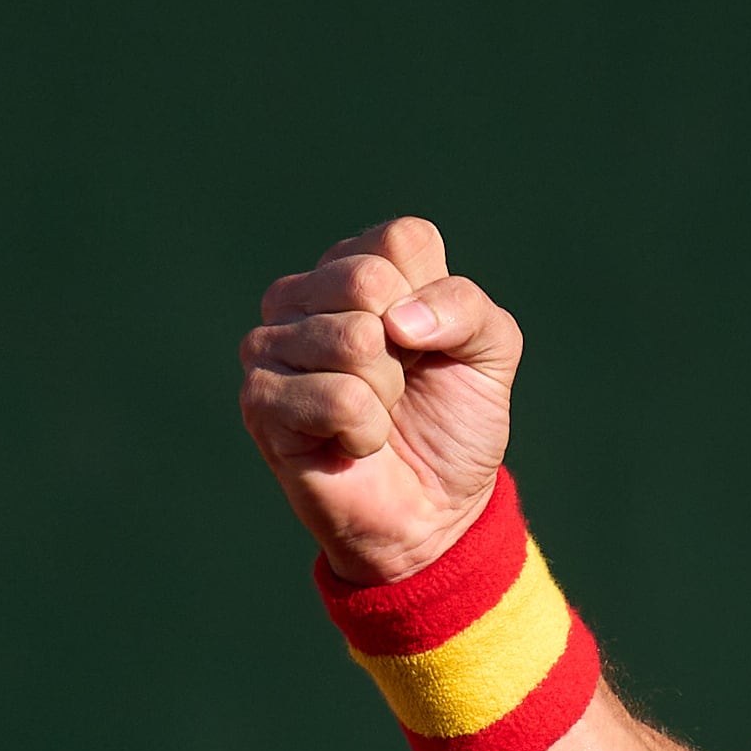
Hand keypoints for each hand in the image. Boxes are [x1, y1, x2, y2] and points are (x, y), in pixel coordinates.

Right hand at [239, 217, 516, 584]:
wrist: (433, 509)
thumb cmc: (454, 421)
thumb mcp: (491, 351)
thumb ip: (467, 308)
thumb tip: (398, 320)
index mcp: (361, 265)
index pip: (401, 241)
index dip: (436, 301)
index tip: (429, 345)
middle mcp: (307, 294)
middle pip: (369, 280)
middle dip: (408, 348)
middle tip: (401, 383)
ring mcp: (272, 343)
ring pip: (353, 339)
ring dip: (387, 392)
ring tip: (376, 413)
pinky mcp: (260, 398)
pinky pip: (338, 397)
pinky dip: (366, 430)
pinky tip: (351, 442)